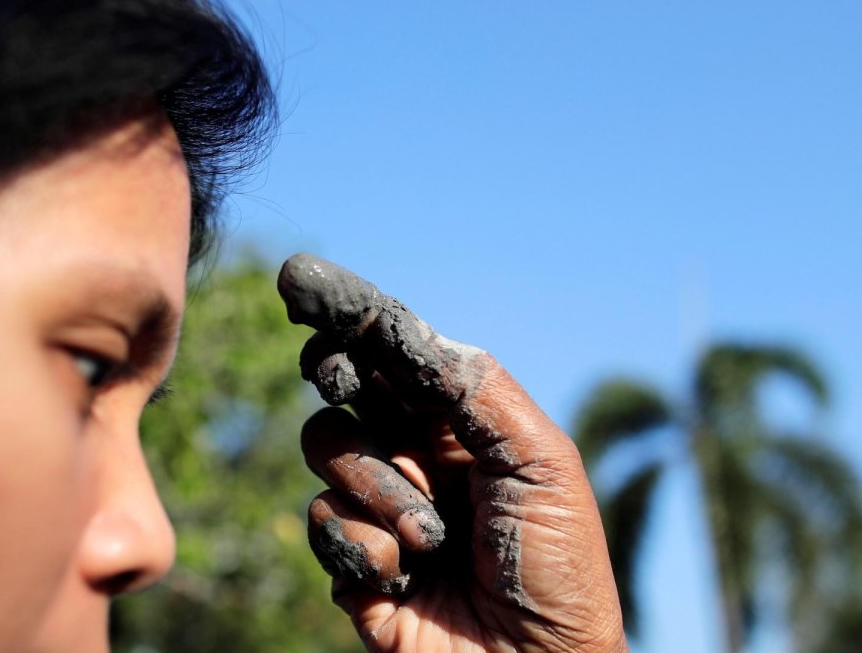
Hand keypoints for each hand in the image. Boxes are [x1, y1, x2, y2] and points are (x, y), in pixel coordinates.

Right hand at [278, 254, 627, 652]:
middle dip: (336, 372)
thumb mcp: (541, 461)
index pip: (393, 352)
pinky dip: (365, 547)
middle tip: (334, 371)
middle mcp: (415, 454)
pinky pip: (323, 521)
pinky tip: (407, 578)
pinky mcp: (353, 562)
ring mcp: (379, 507)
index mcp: (461, 422)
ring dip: (380, 489)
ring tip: (432, 538)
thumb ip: (478, 389)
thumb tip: (412, 334)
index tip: (303, 282)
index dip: (350, 314)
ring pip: (328, 449)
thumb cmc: (559, 567)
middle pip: (344, 386)